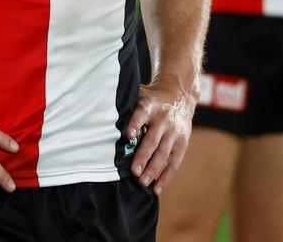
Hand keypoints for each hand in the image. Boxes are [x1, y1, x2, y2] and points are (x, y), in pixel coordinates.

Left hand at [125, 76, 195, 194]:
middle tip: (134, 172)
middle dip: (143, 156)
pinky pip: (174, 162)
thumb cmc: (151, 98)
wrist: (179, 95)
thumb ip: (125, 105)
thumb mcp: (139, 94)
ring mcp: (174, 132)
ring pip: (164, 154)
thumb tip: (99, 115)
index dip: (135, 124)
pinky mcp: (182, 143)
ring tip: (143, 183)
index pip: (141, 114)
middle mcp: (163, 119)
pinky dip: (166, 177)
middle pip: (153, 139)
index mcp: (150, 105)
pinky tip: (156, 189)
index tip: (128, 135)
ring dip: (153, 170)